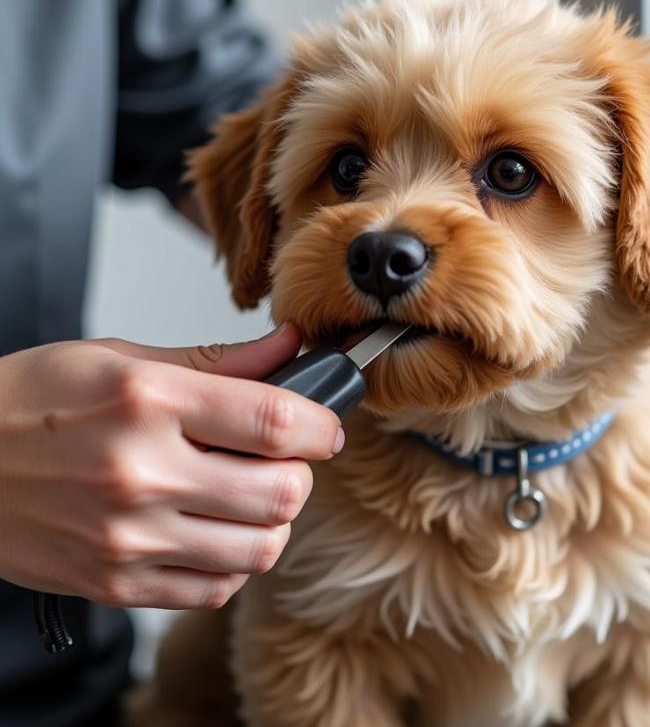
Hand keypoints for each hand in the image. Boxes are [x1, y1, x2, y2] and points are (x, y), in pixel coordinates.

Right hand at [0, 325, 341, 609]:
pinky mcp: (115, 584)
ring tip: (249, 495)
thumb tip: (289, 349)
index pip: (275, 420)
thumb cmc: (33, 403)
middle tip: (285, 459)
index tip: (326, 426)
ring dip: (273, 520)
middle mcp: (141, 473)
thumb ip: (218, 361)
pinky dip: (233, 562)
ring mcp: (127, 538)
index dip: (321, 423)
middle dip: (301, 474)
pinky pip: (213, 589)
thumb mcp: (123, 360)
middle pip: (281, 492)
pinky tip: (215, 531)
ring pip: (259, 548)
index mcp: (148, 402)